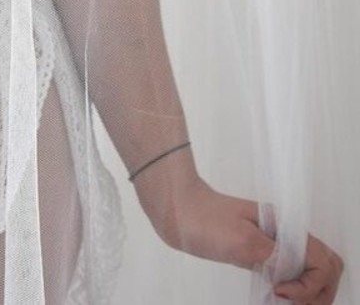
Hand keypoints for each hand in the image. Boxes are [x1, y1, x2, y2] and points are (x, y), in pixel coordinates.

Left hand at [147, 174, 343, 301]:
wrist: (174, 207)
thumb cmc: (203, 219)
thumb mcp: (241, 240)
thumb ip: (275, 257)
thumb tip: (296, 273)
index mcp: (284, 228)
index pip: (323, 263)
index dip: (310, 285)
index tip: (279, 292)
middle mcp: (284, 236)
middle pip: (326, 268)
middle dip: (317, 293)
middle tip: (288, 304)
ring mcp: (273, 244)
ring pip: (309, 272)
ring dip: (306, 294)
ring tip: (281, 304)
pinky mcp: (258, 252)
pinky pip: (288, 274)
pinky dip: (291, 292)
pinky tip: (273, 300)